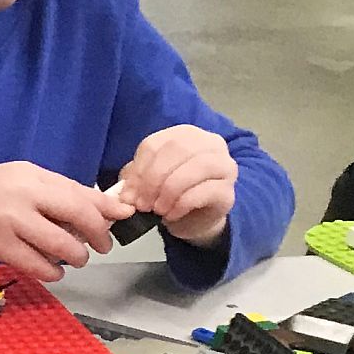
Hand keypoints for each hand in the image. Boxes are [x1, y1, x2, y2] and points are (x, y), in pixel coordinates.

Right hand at [0, 165, 131, 283]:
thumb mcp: (9, 181)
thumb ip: (46, 193)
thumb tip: (91, 209)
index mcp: (30, 174)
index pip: (80, 191)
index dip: (107, 208)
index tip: (122, 218)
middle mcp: (23, 193)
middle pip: (80, 215)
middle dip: (98, 235)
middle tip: (100, 247)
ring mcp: (10, 220)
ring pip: (63, 244)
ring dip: (76, 257)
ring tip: (73, 259)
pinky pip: (38, 264)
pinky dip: (52, 272)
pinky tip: (51, 271)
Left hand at [117, 125, 235, 246]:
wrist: (194, 219)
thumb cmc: (169, 194)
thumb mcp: (146, 182)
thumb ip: (134, 181)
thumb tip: (124, 194)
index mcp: (184, 135)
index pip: (155, 144)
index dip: (138, 170)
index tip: (128, 193)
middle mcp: (209, 143)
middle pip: (176, 150)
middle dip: (152, 180)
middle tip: (141, 204)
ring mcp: (224, 165)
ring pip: (196, 167)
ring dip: (169, 191)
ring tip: (156, 210)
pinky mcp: (229, 191)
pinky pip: (205, 191)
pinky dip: (182, 204)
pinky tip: (171, 215)